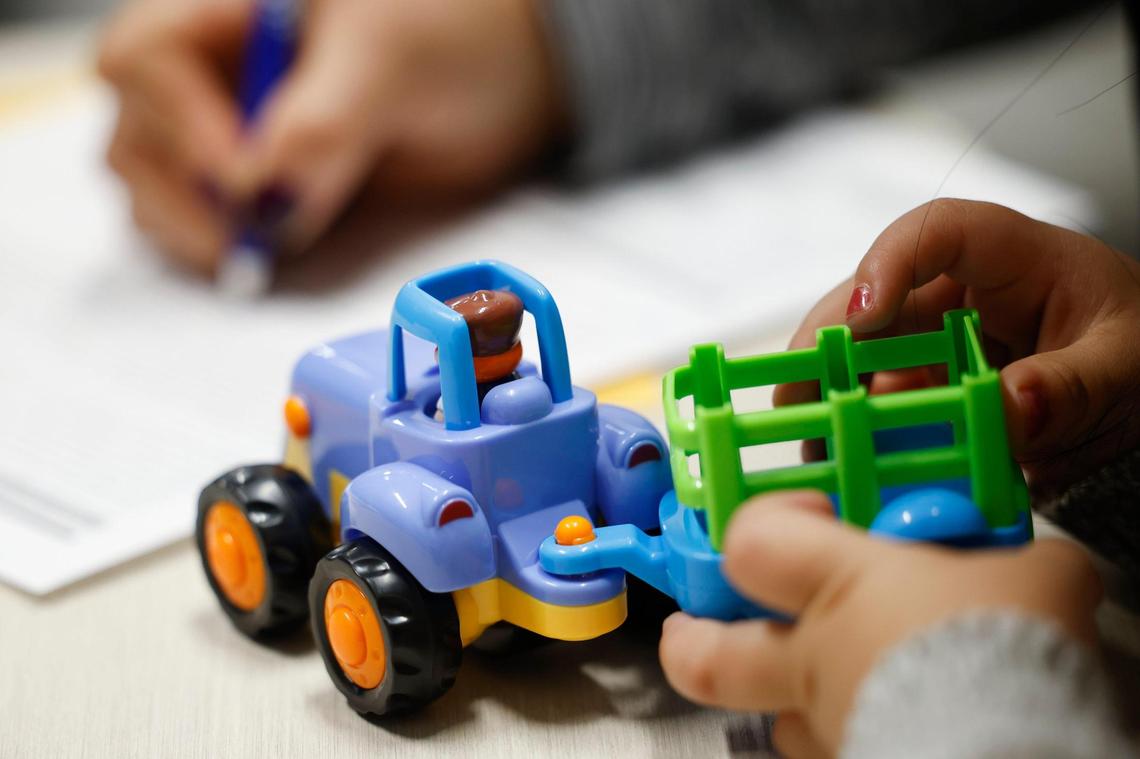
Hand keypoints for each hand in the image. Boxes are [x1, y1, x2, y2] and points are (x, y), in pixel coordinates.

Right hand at [97, 0, 564, 272]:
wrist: (504, 79)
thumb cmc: (455, 35)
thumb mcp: (393, 60)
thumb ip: (325, 119)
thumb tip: (261, 187)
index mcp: (231, 7)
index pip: (150, 56)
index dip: (181, 123)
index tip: (242, 181)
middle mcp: (214, 62)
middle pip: (138, 124)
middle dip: (182, 187)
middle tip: (245, 235)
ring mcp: (227, 122)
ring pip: (153, 179)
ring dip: (187, 225)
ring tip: (251, 250)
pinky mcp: (255, 180)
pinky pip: (199, 215)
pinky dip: (213, 243)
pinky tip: (258, 254)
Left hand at [659, 491, 1100, 758]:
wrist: (1014, 741)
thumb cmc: (1006, 650)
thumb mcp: (1034, 578)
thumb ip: (1016, 561)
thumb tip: (1035, 564)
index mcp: (845, 586)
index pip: (754, 539)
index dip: (763, 520)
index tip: (801, 514)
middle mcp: (817, 659)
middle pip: (708, 652)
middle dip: (689, 639)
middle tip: (689, 627)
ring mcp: (827, 723)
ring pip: (772, 719)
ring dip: (786, 700)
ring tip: (812, 686)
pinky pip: (830, 753)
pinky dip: (846, 737)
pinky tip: (880, 727)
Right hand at [775, 199, 1139, 496]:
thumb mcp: (1128, 366)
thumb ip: (1072, 389)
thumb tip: (1006, 408)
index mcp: (1012, 258)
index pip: (937, 232)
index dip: (887, 264)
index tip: (861, 319)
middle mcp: (958, 292)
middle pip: (873, 300)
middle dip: (824, 347)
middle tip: (790, 397)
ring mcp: (936, 339)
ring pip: (862, 357)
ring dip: (829, 398)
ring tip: (812, 446)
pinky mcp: (928, 384)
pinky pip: (881, 405)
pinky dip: (859, 435)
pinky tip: (845, 467)